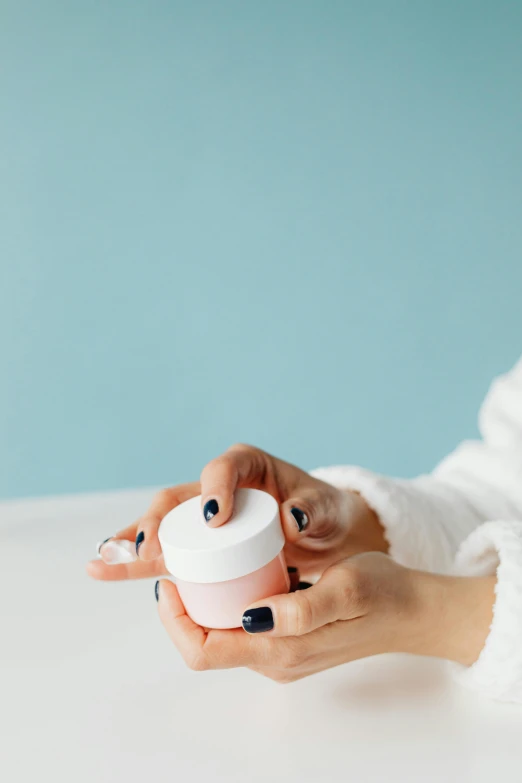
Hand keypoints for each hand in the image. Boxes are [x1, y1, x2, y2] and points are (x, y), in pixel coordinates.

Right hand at [87, 444, 386, 581]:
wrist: (323, 535)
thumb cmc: (324, 514)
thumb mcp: (325, 510)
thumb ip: (313, 510)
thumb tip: (294, 517)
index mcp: (248, 465)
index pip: (223, 468)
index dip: (213, 489)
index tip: (214, 519)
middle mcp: (217, 486)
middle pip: (178, 498)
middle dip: (158, 522)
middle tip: (151, 549)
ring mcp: (202, 514)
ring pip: (160, 525)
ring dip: (132, 543)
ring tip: (101, 560)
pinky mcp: (199, 542)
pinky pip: (164, 549)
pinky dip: (138, 559)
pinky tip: (106, 567)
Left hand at [155, 552, 495, 680]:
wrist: (415, 611)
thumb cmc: (385, 593)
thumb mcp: (347, 588)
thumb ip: (302, 609)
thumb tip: (252, 615)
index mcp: (281, 650)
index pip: (204, 651)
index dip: (176, 620)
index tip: (173, 580)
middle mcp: (275, 659)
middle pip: (206, 645)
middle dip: (183, 610)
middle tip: (182, 565)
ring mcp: (283, 654)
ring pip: (222, 637)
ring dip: (204, 607)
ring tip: (201, 564)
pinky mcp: (291, 642)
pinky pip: (243, 629)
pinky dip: (228, 605)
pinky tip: (234, 574)